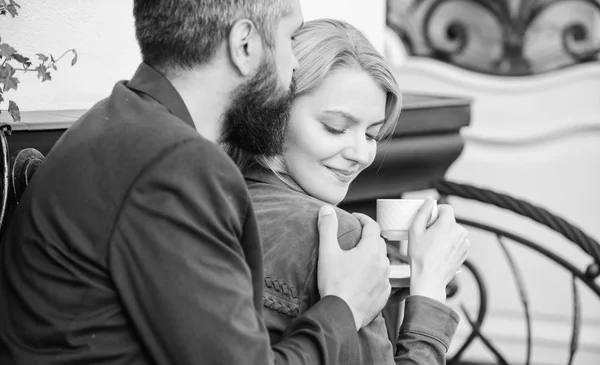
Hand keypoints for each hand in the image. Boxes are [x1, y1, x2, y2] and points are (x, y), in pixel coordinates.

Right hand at [316, 205, 390, 330]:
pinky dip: (376, 273)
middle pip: (379, 242)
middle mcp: (382, 263)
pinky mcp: (384, 294)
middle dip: (369, 236)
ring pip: (383, 260)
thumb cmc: (334, 283)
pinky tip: (365, 277)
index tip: (355, 217)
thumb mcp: (327, 252)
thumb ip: (327, 228)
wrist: (341, 313)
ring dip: (374, 255)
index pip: (373, 226)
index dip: (364, 218)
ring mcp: (384, 279)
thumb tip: (326, 209)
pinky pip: (383, 278)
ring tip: (360, 257)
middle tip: (356, 236)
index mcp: (370, 250)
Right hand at [408, 198, 469, 302]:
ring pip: (453, 232)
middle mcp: (460, 232)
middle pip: (449, 221)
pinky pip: (457, 242)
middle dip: (439, 225)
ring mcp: (464, 244)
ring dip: (445, 235)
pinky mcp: (464, 253)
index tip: (428, 221)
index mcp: (448, 224)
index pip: (446, 208)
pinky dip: (449, 245)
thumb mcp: (414, 231)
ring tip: (433, 247)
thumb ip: (422, 212)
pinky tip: (439, 254)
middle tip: (427, 236)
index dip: (436, 212)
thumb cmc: (420, 257)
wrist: (429, 279)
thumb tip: (429, 200)